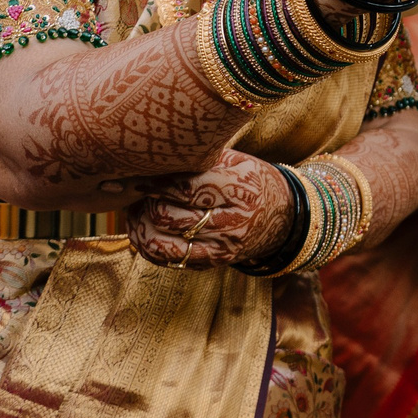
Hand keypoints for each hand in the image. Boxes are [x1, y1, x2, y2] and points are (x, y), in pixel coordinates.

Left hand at [122, 152, 290, 269]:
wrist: (282, 216)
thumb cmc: (251, 180)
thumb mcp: (236, 161)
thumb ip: (200, 159)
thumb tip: (152, 154)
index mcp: (239, 189)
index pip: (187, 188)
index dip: (156, 182)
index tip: (139, 174)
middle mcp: (233, 222)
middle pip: (170, 216)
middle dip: (145, 203)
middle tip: (136, 192)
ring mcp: (223, 247)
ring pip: (163, 243)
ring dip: (141, 227)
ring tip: (136, 212)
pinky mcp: (214, 262)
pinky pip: (171, 260)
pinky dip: (150, 246)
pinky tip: (145, 231)